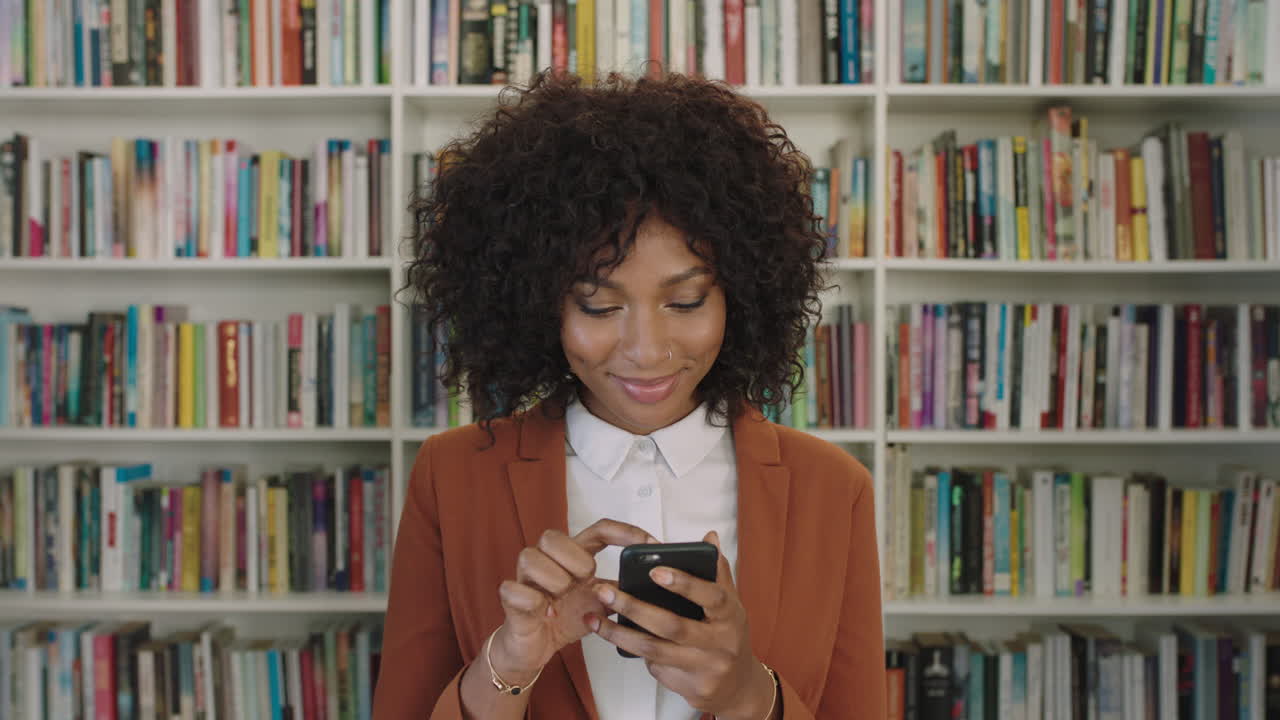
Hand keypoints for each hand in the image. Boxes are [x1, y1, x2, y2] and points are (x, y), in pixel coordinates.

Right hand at [491, 518, 657, 683]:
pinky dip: (535, 602)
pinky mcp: (511, 597)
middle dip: (575, 559)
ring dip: (554, 579)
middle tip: (584, 581)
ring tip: (561, 599)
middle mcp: (547, 561)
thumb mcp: (600, 606)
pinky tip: (547, 614)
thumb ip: (620, 592)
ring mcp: (526, 578)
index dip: (624, 532)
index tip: (650, 544)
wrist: (534, 649)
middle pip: (554, 536)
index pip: (599, 530)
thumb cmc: (565, 619)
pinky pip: (514, 589)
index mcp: (573, 558)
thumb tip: (650, 585)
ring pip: (531, 556)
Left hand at [586, 531, 774, 719]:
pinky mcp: (692, 689)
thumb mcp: (729, 603)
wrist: (738, 685)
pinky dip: (637, 653)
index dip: (684, 583)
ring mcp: (707, 668)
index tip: (654, 571)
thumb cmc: (727, 634)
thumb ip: (716, 571)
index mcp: (731, 614)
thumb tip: (708, 537)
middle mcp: (722, 643)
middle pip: (673, 626)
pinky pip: (656, 668)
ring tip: (594, 619)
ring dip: (620, 634)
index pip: (711, 596)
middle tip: (604, 591)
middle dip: (634, 608)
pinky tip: (621, 640)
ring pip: (655, 651)